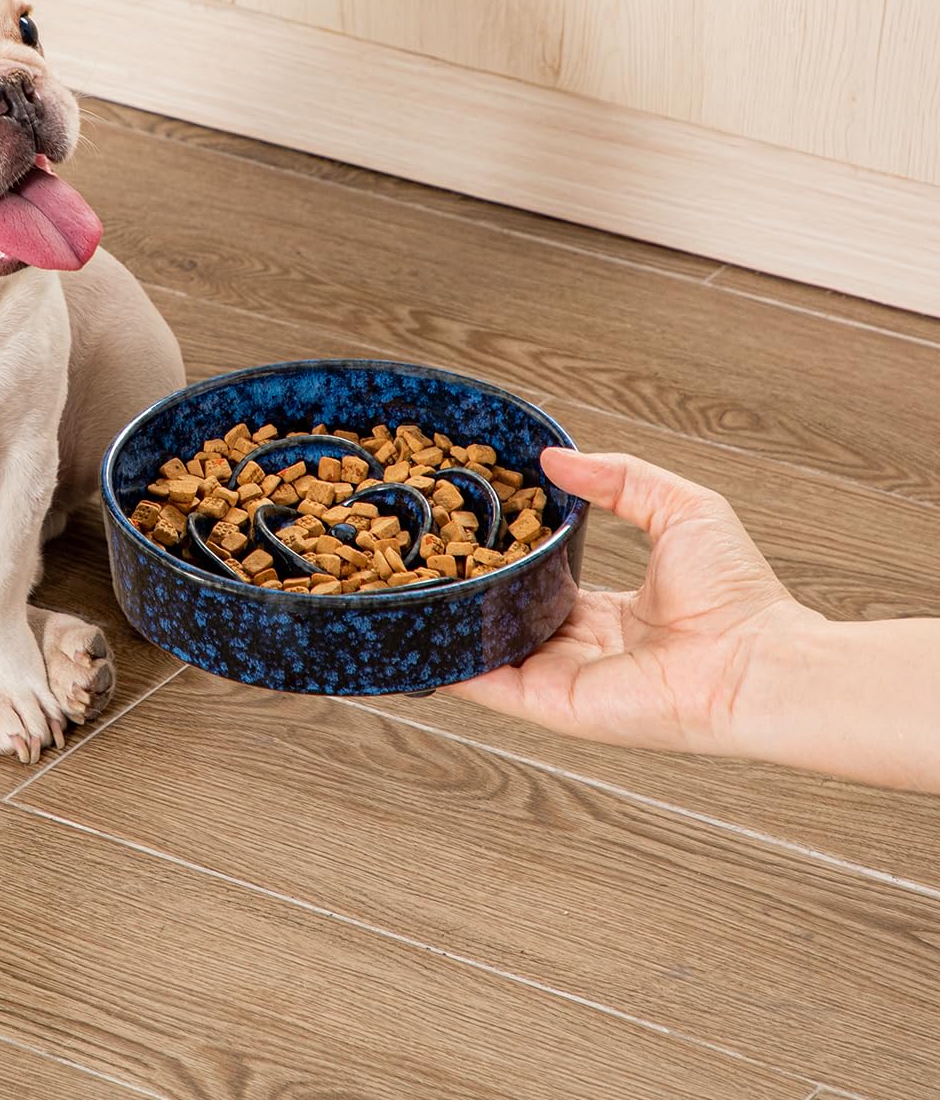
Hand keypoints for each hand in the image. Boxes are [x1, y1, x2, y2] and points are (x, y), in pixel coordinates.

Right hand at [449, 448, 815, 755]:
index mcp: (615, 612)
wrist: (759, 662)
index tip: (471, 530)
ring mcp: (565, 677)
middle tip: (422, 557)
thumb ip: (619, 478)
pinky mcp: (553, 702)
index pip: (545, 585)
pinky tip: (414, 638)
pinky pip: (489, 684)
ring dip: (450, 624)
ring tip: (402, 591)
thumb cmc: (739, 596)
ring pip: (491, 650)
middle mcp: (586, 647)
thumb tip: (555, 458)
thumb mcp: (680, 508)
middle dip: (469, 590)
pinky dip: (450, 664)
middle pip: (511, 617)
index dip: (509, 558)